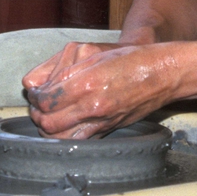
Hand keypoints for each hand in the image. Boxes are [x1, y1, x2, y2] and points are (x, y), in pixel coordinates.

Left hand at [22, 42, 180, 138]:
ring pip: (59, 138)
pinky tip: (65, 126)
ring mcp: (101, 121)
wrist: (161, 74)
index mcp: (86, 83)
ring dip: (48, 129)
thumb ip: (63, 70)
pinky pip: (78, 142)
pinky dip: (65, 137)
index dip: (35, 97)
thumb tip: (40, 84)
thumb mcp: (92, 53)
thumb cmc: (129, 59)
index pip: (45, 99)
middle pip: (48, 122)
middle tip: (39, 105)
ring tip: (49, 116)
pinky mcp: (108, 130)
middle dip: (37, 114)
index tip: (36, 92)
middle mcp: (92, 106)